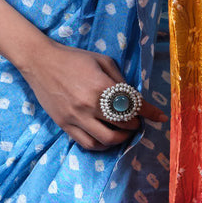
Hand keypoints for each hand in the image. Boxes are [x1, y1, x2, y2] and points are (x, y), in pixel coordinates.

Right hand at [17, 38, 167, 151]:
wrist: (40, 61)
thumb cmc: (73, 57)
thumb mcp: (102, 61)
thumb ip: (119, 79)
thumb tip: (133, 96)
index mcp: (101, 86)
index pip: (133, 105)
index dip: (150, 112)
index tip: (161, 117)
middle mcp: (89, 105)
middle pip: (123, 123)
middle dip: (135, 123)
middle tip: (138, 119)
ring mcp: (76, 117)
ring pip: (107, 139)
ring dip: (121, 138)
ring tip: (124, 131)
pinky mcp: (65, 124)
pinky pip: (87, 143)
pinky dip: (101, 145)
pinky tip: (107, 137)